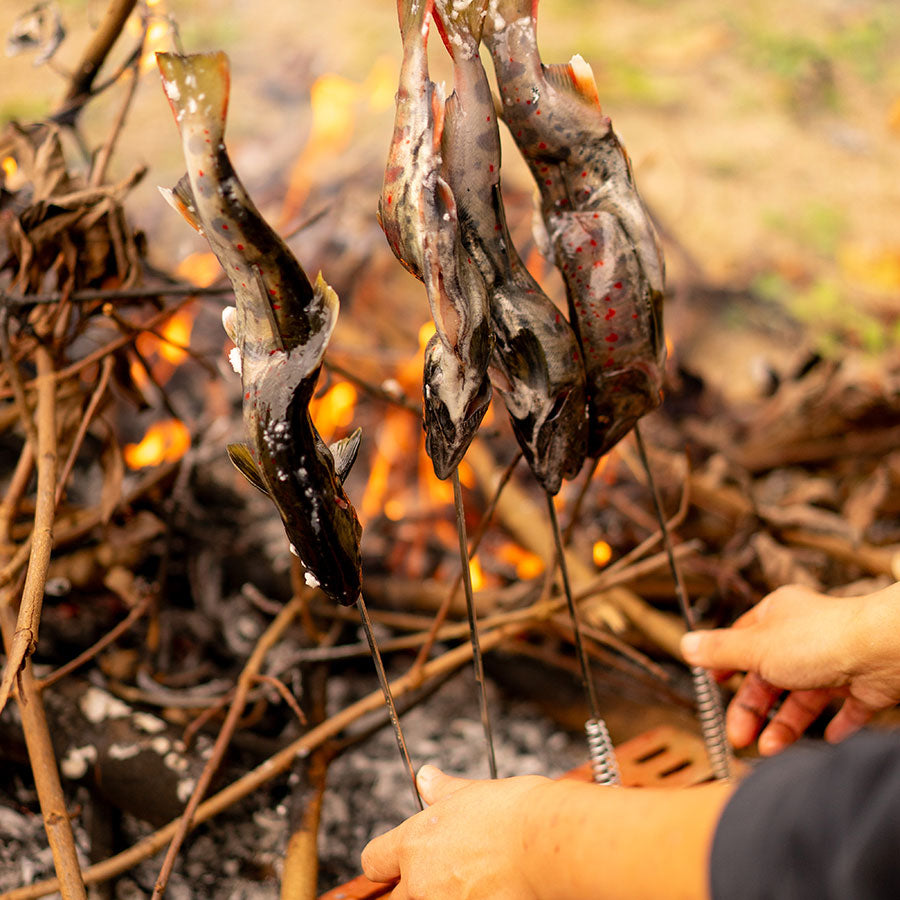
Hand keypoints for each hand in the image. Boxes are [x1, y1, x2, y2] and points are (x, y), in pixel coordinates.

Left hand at [361, 765, 547, 898]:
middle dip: (415, 886)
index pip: (374, 860)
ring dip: (443, 895)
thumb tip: (425, 777)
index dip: (387, 860)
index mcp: (414, 842)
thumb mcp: (471, 792)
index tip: (400, 860)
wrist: (547, 844)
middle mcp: (420, 880)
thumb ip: (442, 791)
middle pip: (398, 897)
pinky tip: (490, 889)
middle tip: (446, 871)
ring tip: (472, 879)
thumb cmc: (514, 815)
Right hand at [681, 583, 899, 754]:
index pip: (743, 641)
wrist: (882, 651)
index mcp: (776, 617)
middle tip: (738, 735)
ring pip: (802, 698)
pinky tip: (826, 738)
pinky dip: (833, 726)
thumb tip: (685, 644)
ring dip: (782, 724)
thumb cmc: (820, 639)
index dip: (727, 665)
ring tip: (769, 748)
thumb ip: (720, 650)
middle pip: (769, 677)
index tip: (716, 685)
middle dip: (752, 709)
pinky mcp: (861, 684)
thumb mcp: (754, 647)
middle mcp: (804, 637)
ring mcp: (834, 661)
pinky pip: (844, 709)